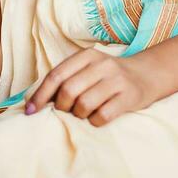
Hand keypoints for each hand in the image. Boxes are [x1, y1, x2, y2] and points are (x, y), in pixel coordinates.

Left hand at [25, 48, 161, 126]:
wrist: (147, 75)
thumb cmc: (108, 77)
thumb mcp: (88, 69)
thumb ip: (67, 79)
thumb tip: (36, 102)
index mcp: (87, 56)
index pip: (56, 75)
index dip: (40, 95)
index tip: (31, 111)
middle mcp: (102, 65)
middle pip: (68, 90)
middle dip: (61, 107)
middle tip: (66, 111)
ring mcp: (117, 80)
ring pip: (83, 104)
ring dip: (78, 115)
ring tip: (83, 113)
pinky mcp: (129, 97)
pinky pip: (101, 116)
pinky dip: (94, 121)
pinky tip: (98, 117)